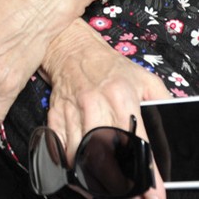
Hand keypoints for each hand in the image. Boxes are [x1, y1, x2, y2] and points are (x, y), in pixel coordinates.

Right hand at [42, 21, 169, 198]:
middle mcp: (95, 103)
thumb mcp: (145, 79)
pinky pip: (61, 149)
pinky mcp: (56, 115)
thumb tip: (175, 128)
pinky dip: (71, 166)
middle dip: (120, 183)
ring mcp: (73, 110)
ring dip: (95, 179)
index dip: (147, 173)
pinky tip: (83, 174)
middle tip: (131, 195)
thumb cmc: (110, 66)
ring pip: (81, 155)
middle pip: (106, 154)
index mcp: (121, 95)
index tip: (154, 194)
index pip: (138, 141)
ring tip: (109, 189)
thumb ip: (163, 104)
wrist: (72, 47)